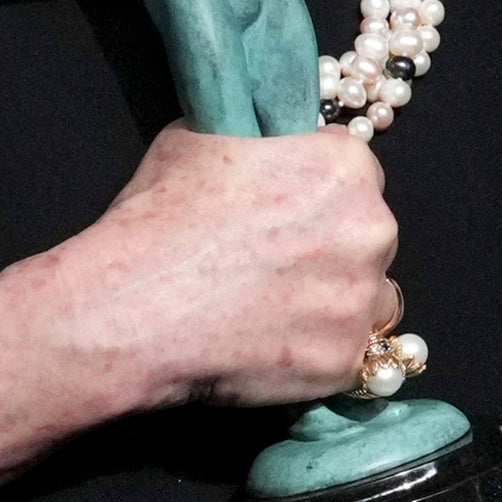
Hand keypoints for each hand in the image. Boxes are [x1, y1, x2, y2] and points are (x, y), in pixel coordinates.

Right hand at [20, 123, 400, 414]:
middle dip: (331, 246)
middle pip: (367, 235)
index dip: (316, 188)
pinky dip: (311, 350)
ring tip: (272, 308)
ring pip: (363, 296)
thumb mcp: (198, 139)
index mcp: (344, 167)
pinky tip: (266, 344)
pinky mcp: (341, 361)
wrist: (131, 307)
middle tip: (274, 263)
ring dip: (332, 299)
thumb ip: (254, 142)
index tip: (287, 208)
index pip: (354, 171)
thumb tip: (261, 144)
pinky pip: (341, 351)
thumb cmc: (161, 217)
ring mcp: (358, 301)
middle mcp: (371, 230)